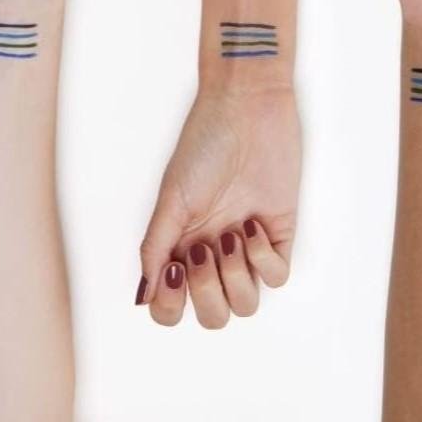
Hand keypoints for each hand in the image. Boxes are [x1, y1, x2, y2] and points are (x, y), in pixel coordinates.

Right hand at [137, 85, 298, 328]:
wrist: (248, 107)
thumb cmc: (205, 142)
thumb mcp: (172, 196)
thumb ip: (156, 247)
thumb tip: (142, 297)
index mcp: (179, 244)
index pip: (171, 306)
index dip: (171, 306)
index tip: (175, 270)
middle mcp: (211, 251)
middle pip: (212, 314)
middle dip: (208, 294)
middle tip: (206, 249)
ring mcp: (246, 245)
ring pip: (246, 304)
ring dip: (236, 278)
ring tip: (229, 236)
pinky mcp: (279, 232)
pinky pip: (277, 276)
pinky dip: (264, 260)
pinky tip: (253, 225)